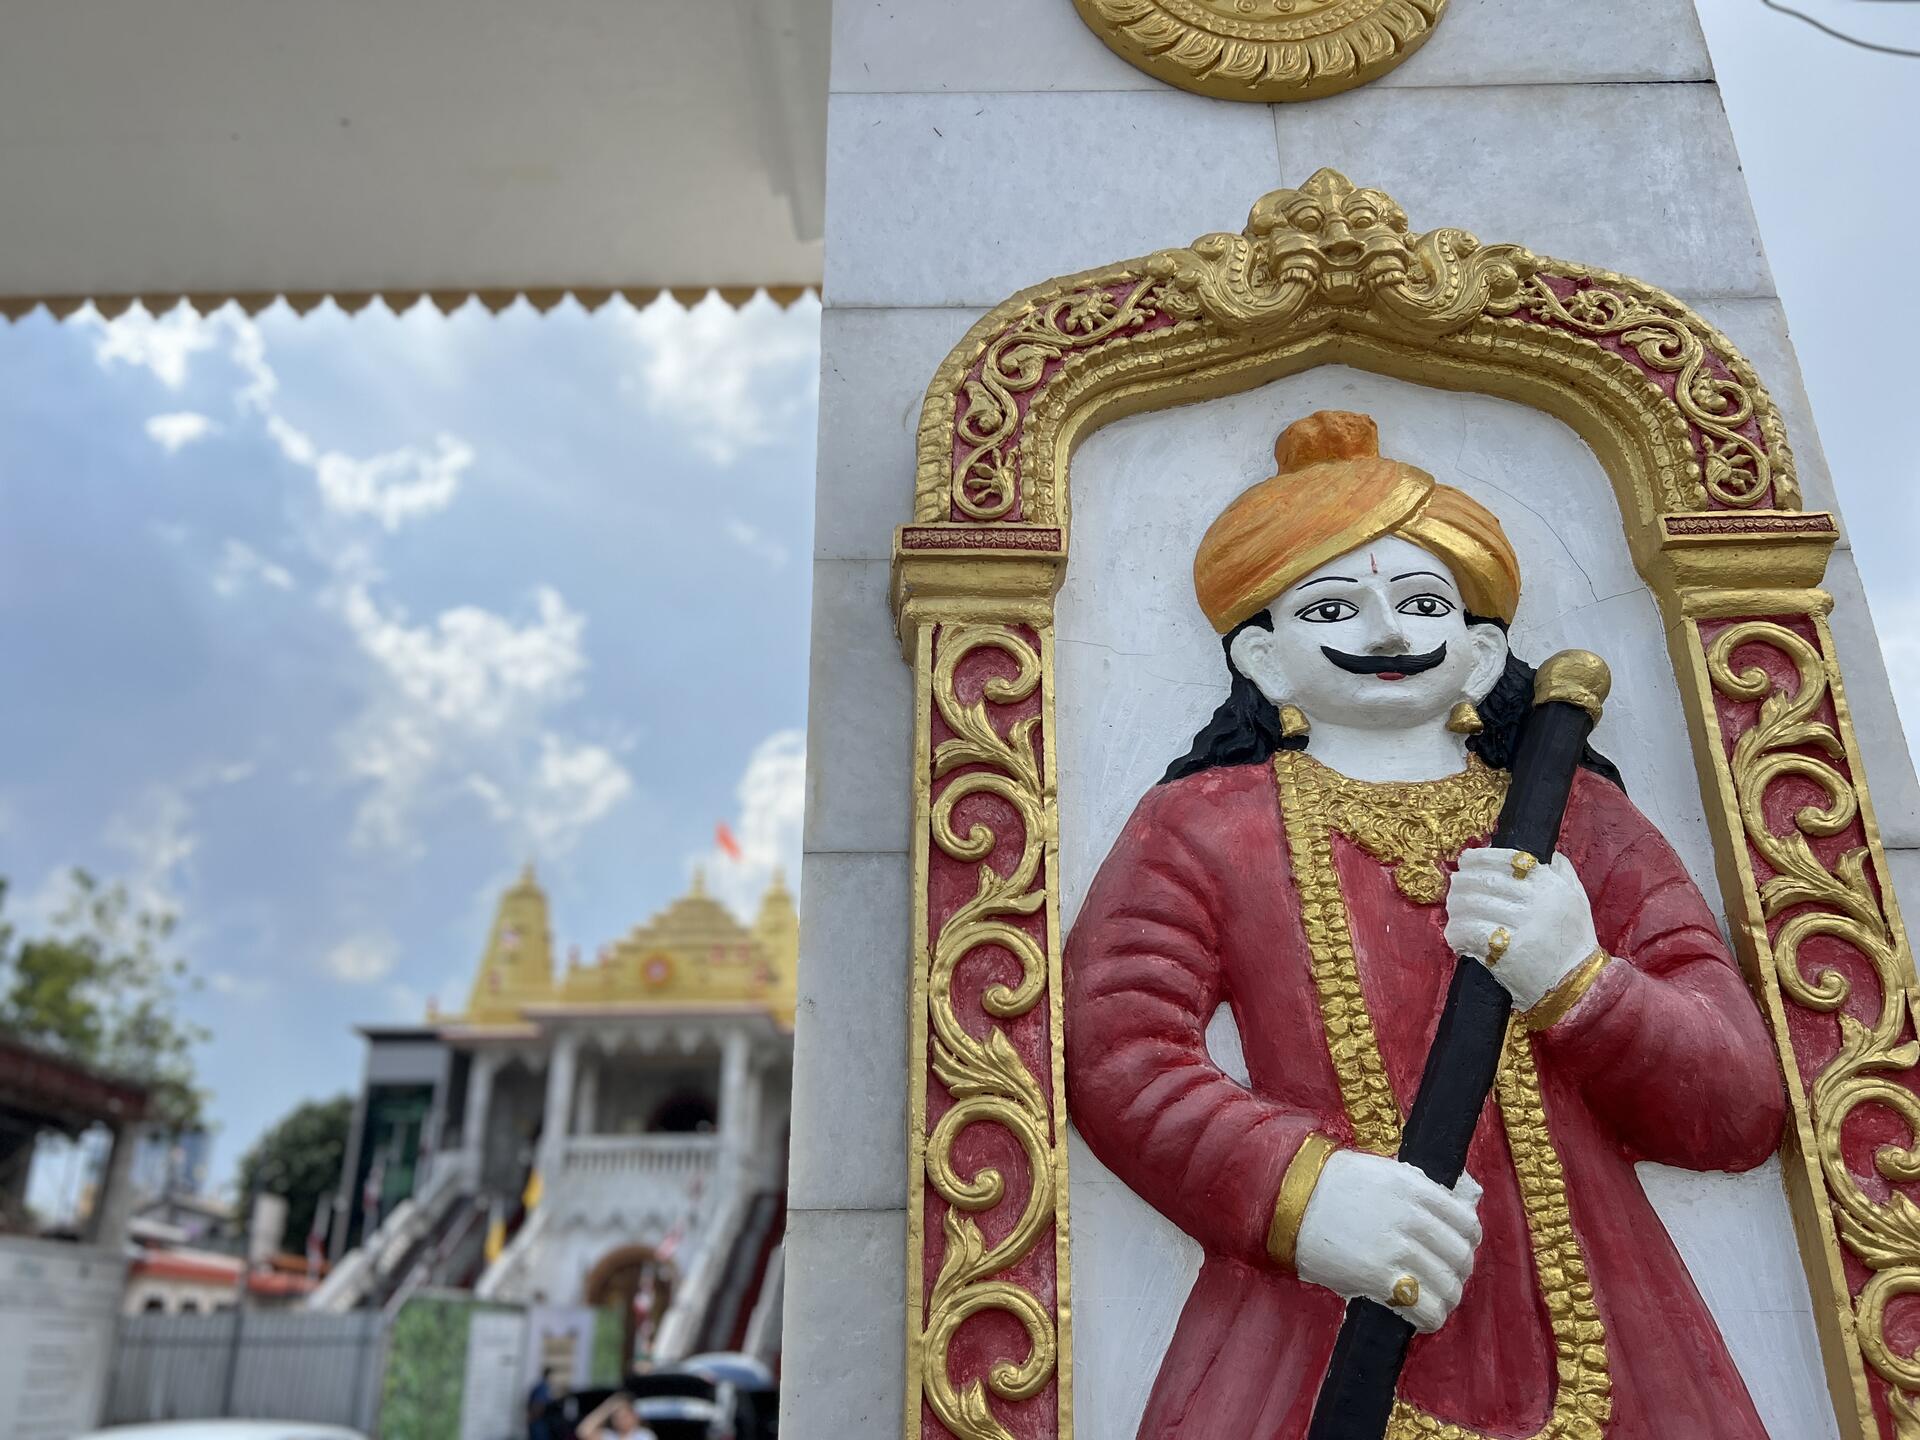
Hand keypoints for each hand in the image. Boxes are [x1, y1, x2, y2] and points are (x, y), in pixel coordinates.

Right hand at [1294, 1149, 1482, 1333]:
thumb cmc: (1333, 1185)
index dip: (1467, 1243)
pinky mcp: (1379, 1278)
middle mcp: (1412, 1217)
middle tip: (1445, 1281)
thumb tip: (1454, 1209)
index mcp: (1416, 1188)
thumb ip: (1419, 1189)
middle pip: (1460, 1258)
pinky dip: (1430, 1317)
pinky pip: (1425, 1307)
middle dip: (1458, 1274)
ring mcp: (1397, 1249)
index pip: (1466, 1223)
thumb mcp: (1383, 1172)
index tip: (1457, 1252)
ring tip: (1433, 1303)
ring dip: (1446, 1299)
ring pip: (1447, 1286)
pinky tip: (1420, 1317)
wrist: (1288, 1200)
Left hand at [1445, 849, 1598, 1011]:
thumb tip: (1534, 851)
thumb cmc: (1573, 939)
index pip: (1507, 860)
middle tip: (1455, 887)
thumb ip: (1559, 870)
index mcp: (1550, 885)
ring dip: (1455, 907)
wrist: (1576, 984)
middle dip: (1462, 882)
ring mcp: (1521, 928)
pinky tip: (1457, 936)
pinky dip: (1457, 933)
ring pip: (1472, 906)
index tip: (1467, 859)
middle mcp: (1536, 903)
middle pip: (1484, 882)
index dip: (1480, 858)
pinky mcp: (1506, 953)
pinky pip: (1470, 933)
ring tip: (1454, 911)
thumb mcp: (1576, 897)